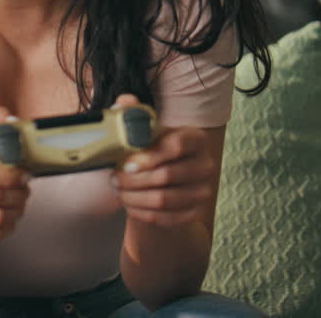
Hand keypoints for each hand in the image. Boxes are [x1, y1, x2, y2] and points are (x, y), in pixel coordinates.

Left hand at [111, 94, 216, 226]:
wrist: (161, 179)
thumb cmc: (150, 149)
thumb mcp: (142, 129)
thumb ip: (132, 113)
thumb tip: (126, 102)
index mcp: (195, 138)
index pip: (176, 146)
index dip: (149, 156)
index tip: (126, 162)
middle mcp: (206, 164)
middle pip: (167, 175)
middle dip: (134, 180)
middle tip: (114, 178)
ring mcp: (204, 190)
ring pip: (164, 199)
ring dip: (134, 197)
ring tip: (118, 190)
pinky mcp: (196, 212)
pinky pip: (167, 218)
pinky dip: (142, 212)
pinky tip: (129, 204)